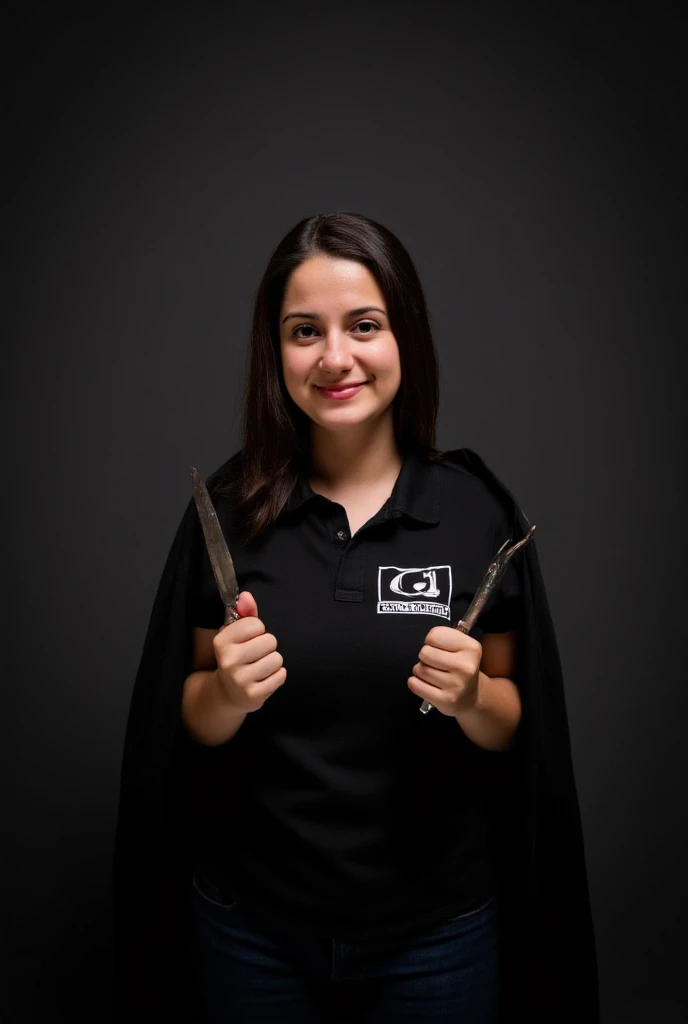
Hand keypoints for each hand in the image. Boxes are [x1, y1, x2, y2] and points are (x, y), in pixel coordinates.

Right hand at [212, 591, 285, 712]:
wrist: (228, 693)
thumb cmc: (236, 656)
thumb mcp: (235, 633)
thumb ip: (244, 613)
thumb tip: (246, 596)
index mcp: (221, 642)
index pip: (255, 624)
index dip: (257, 630)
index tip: (249, 639)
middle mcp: (228, 661)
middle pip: (270, 641)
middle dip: (267, 646)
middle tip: (256, 654)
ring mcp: (240, 680)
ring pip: (277, 659)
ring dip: (273, 662)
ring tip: (260, 666)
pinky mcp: (253, 695)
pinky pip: (281, 675)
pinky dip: (277, 676)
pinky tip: (264, 678)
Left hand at [408, 623, 481, 716]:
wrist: (470, 697)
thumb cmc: (460, 668)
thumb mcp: (462, 647)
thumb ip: (444, 638)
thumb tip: (426, 641)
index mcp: (470, 648)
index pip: (434, 635)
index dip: (431, 640)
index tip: (439, 648)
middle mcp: (465, 666)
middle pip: (425, 652)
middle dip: (425, 656)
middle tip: (435, 663)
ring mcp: (456, 685)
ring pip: (420, 669)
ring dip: (421, 671)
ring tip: (433, 674)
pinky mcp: (445, 700)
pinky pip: (415, 685)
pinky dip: (415, 683)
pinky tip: (426, 684)